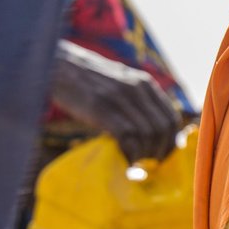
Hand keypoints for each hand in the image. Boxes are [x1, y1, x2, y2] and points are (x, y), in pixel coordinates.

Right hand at [49, 40, 181, 162]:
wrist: (57, 64)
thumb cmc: (87, 81)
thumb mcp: (120, 82)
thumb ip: (137, 101)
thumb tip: (152, 131)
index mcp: (145, 83)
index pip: (171, 118)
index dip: (171, 141)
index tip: (163, 155)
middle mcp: (137, 88)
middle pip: (163, 128)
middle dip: (160, 151)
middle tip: (150, 163)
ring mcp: (119, 97)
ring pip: (147, 134)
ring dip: (144, 154)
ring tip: (135, 162)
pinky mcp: (101, 107)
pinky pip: (127, 135)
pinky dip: (129, 152)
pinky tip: (124, 159)